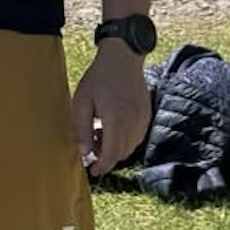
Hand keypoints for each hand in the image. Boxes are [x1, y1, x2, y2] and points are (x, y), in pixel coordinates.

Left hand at [70, 40, 149, 177]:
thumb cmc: (99, 78)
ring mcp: (143, 119)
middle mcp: (133, 122)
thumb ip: (81, 128)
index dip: (102, 166)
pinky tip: (112, 126)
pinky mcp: (147, 115)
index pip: (112, 154)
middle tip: (91, 145)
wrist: (123, 58)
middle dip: (106, 156)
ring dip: (115, 148)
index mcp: (116, 119)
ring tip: (99, 131)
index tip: (92, 171)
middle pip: (121, 153)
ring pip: (130, 146)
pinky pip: (137, 136)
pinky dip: (124, 139)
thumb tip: (83, 152)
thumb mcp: (81, 101)